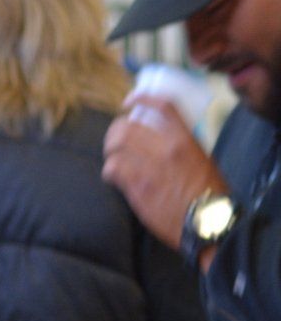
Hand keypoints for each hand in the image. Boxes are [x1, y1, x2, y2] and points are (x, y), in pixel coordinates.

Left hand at [102, 95, 228, 251]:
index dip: (142, 99)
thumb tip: (161, 138)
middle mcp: (166, 149)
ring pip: (116, 147)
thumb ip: (181, 145)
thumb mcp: (203, 159)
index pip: (163, 107)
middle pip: (127, 127)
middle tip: (115, 138)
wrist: (209, 220)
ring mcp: (150, 168)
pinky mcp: (138, 188)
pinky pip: (113, 170)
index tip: (130, 101)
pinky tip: (113, 175)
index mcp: (186, 139)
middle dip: (116, 131)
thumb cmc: (210, 192)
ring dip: (110, 151)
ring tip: (114, 157)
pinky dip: (110, 170)